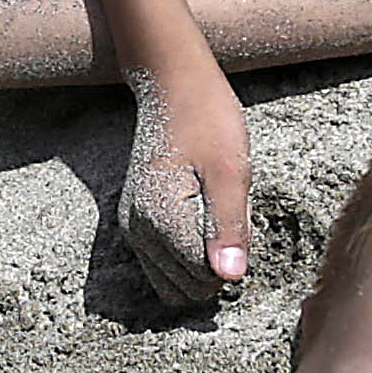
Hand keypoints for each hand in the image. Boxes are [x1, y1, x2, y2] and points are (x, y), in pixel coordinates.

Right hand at [117, 56, 252, 304]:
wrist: (171, 85)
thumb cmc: (206, 119)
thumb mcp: (230, 170)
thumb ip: (229, 226)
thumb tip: (230, 277)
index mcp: (161, 218)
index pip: (205, 277)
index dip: (233, 255)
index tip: (238, 211)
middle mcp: (138, 230)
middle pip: (189, 287)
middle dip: (217, 262)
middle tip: (229, 211)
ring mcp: (133, 228)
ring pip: (173, 284)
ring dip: (202, 263)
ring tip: (215, 214)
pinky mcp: (135, 222)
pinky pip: (163, 267)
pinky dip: (187, 256)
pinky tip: (202, 217)